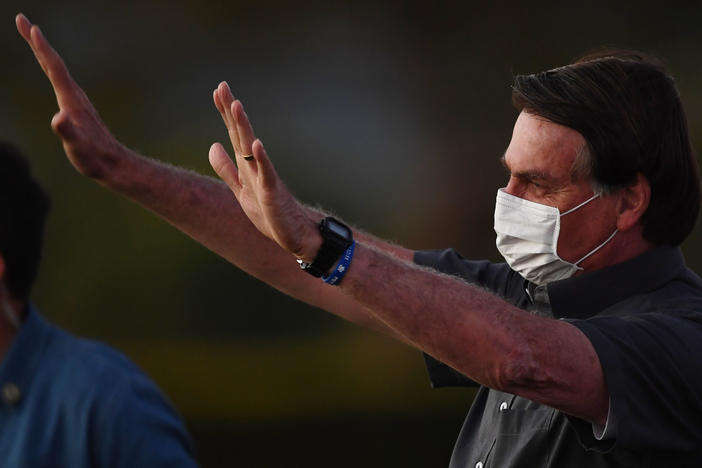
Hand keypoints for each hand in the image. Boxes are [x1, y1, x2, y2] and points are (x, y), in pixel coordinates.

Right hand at [16, 13, 125, 179]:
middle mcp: (75, 96)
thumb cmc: (94, 158)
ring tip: (32, 37)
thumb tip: (58, 118)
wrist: (114, 164)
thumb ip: (67, 132)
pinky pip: (60, 80)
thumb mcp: (77, 147)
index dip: (41, 47)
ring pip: (57, 70)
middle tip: (21, 19)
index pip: (54, 67)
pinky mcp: (78, 108)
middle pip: (53, 63)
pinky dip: (50, 67)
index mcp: (71, 99)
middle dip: (36, 42)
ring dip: (43, 51)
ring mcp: (77, 101)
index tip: (30, 26)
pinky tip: (50, 68)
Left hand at [209, 82, 320, 260]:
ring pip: (252, 149)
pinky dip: (261, 158)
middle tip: (222, 86)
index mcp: (247, 166)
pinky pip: (266, 173)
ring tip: (236, 106)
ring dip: (244, 127)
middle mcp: (256, 167)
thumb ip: (226, 169)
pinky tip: (256, 143)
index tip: (218, 90)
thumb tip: (212, 145)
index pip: (234, 134)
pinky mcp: (273, 192)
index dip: (225, 113)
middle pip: (241, 134)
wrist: (295, 235)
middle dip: (231, 111)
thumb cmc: (270, 213)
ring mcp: (265, 178)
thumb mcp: (240, 190)